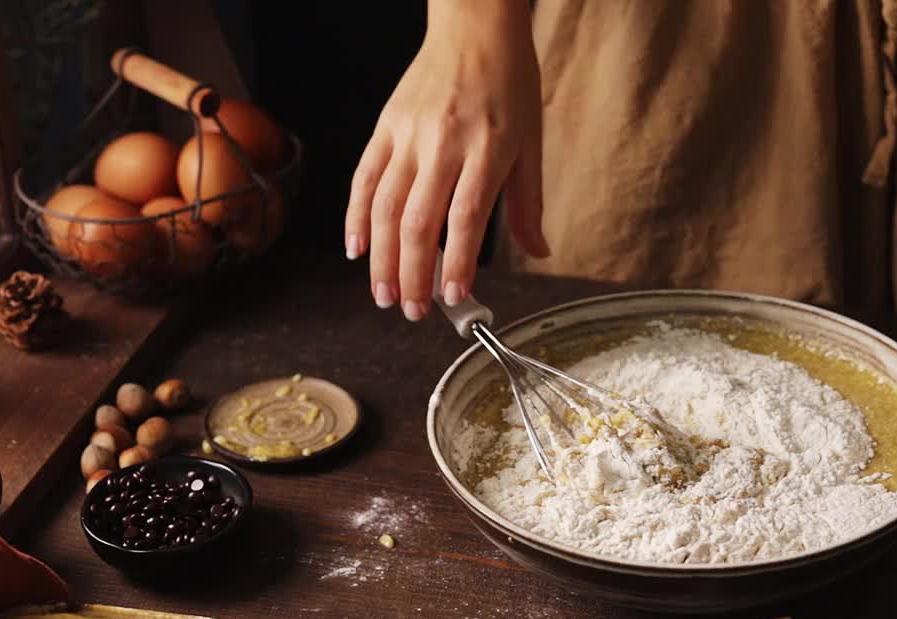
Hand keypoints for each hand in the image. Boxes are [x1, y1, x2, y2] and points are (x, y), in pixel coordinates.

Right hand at [344, 0, 547, 320]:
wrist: (475, 25)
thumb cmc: (509, 82)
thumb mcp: (531, 140)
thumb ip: (528, 202)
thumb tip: (540, 251)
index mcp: (486, 148)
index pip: (466, 218)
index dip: (456, 263)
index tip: (454, 298)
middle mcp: (443, 143)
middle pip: (417, 221)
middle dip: (413, 275)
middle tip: (415, 312)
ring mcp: (408, 134)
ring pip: (384, 207)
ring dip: (381, 258)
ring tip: (385, 296)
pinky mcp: (385, 127)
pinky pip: (364, 178)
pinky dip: (356, 218)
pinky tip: (356, 250)